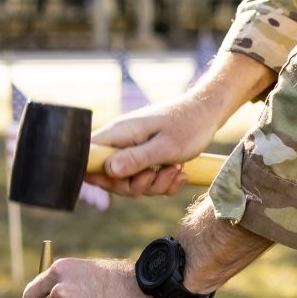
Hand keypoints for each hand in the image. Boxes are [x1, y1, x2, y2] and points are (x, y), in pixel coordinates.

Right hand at [87, 93, 223, 197]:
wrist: (208, 113)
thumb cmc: (189, 125)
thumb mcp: (165, 147)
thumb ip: (136, 159)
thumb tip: (108, 171)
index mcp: (119, 133)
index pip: (88, 155)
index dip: (96, 174)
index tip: (120, 181)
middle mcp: (122, 141)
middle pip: (110, 178)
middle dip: (136, 185)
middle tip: (158, 175)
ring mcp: (133, 149)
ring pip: (131, 182)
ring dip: (155, 184)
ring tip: (176, 169)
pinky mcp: (146, 156)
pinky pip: (146, 180)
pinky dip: (163, 182)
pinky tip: (179, 172)